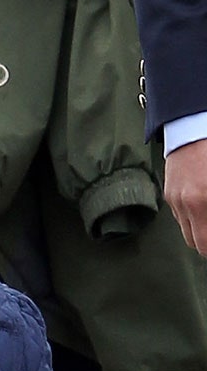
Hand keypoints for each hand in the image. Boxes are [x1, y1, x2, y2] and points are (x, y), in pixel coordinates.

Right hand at [163, 140, 206, 254]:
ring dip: (200, 231)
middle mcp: (185, 203)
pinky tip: (203, 205)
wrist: (193, 126)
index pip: (206, 245)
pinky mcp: (168, 192)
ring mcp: (174, 198)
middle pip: (195, 243)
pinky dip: (192, 217)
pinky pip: (180, 216)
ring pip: (187, 231)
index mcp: (202, 200)